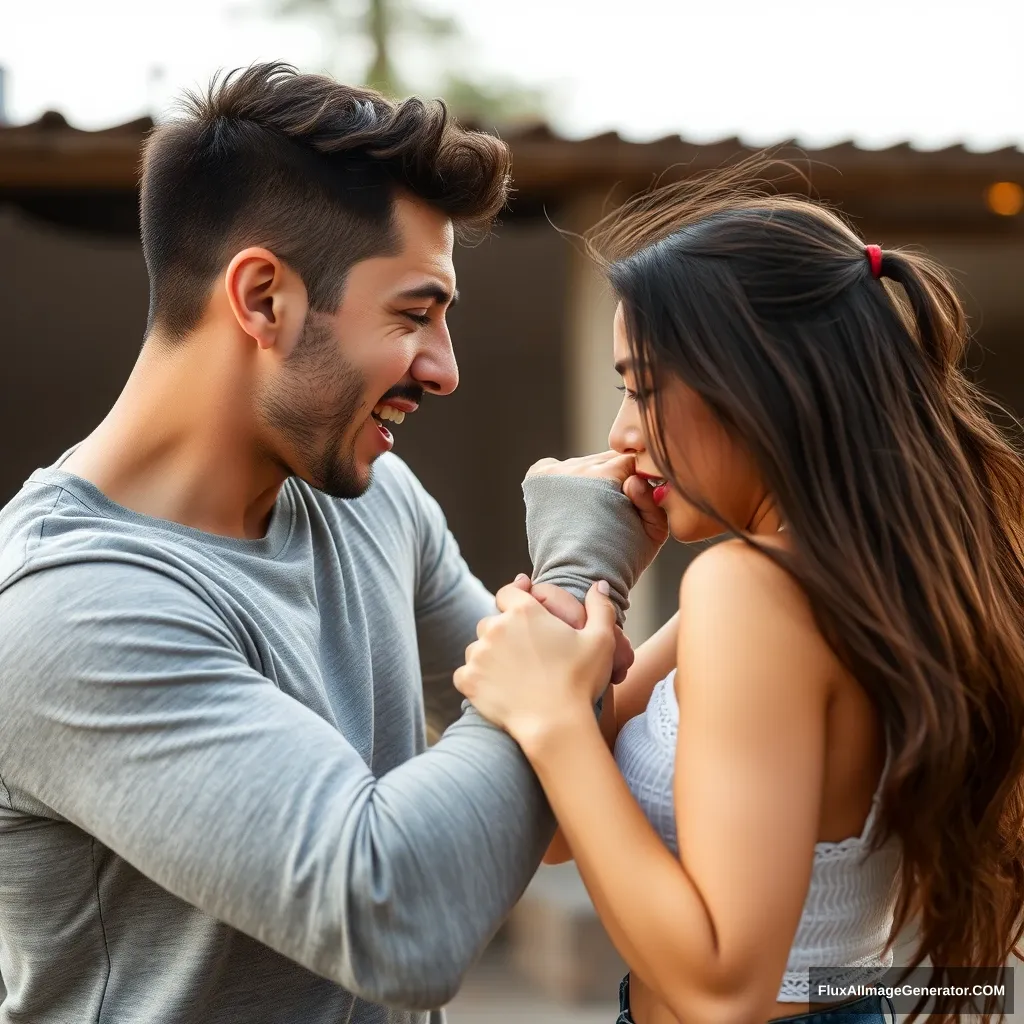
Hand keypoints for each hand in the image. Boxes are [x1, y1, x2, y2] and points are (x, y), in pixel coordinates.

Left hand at [454, 581, 616, 746]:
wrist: (555, 725)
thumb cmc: (580, 680)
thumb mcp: (601, 640)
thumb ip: (600, 608)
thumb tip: (600, 585)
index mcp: (524, 611)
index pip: (508, 592)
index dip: (515, 593)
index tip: (521, 599)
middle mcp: (495, 627)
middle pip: (492, 622)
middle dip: (504, 631)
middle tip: (524, 651)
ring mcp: (478, 654)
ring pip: (478, 648)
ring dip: (490, 655)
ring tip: (512, 673)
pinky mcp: (468, 679)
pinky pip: (466, 672)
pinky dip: (477, 678)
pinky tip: (496, 688)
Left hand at [527, 450, 668, 570]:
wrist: (576, 579)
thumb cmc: (621, 559)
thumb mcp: (655, 531)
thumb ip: (653, 498)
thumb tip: (635, 479)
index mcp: (607, 475)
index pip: (631, 460)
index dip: (638, 478)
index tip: (634, 499)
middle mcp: (578, 467)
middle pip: (606, 459)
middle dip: (614, 478)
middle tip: (613, 508)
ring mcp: (554, 470)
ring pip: (584, 463)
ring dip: (591, 479)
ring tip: (592, 511)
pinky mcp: (537, 476)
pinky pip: (556, 466)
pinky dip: (565, 479)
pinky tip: (571, 504)